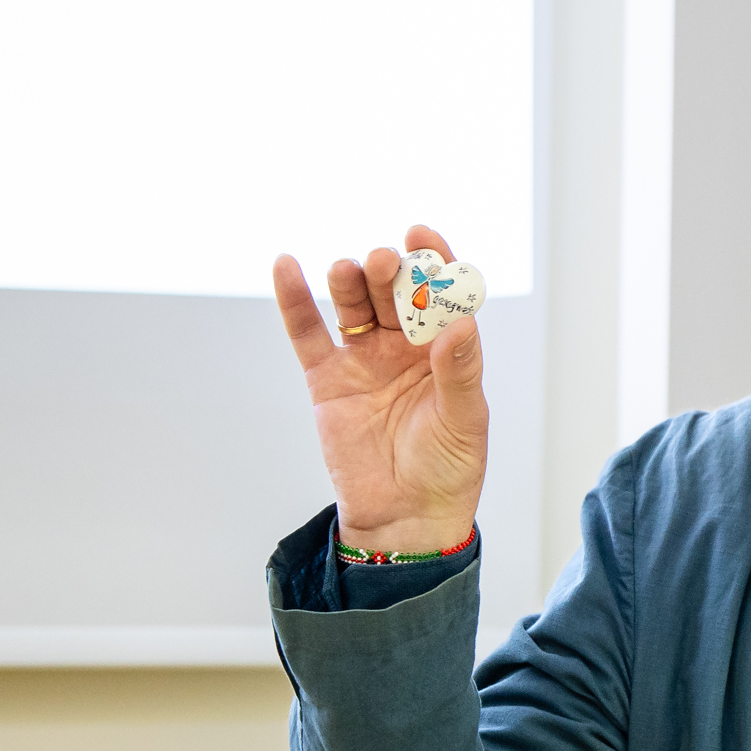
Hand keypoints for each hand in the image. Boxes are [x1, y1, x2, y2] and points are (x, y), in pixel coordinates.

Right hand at [271, 226, 486, 555]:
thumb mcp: (464, 421)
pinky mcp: (326, 378)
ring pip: (353, 305)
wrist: (404, 516)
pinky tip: (286, 265)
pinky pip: (307, 333)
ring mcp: (364, 358)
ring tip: (349, 271)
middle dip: (389, 271)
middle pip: (394, 293)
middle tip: (384, 261)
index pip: (440, 294)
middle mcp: (404, 345)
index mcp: (445, 349)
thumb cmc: (447, 468)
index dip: (432, 260)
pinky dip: (294, 299)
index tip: (421, 234)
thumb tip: (461, 325)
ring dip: (350, 281)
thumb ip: (460, 373)